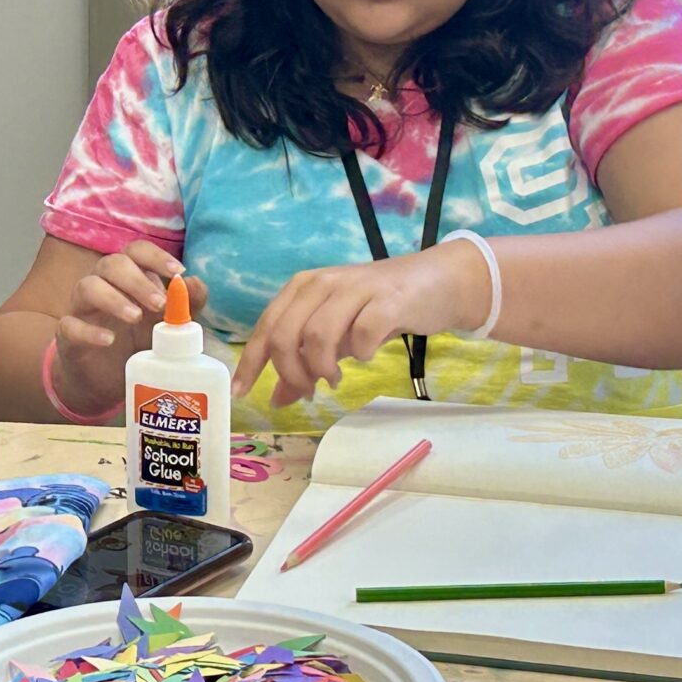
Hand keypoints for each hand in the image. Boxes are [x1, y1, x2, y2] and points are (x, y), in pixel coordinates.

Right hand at [51, 242, 202, 417]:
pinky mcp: (67, 336)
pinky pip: (70, 325)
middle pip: (111, 264)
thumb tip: (195, 282)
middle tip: (159, 304)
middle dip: (137, 280)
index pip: (136, 252)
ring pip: (87, 287)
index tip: (177, 272)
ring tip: (135, 318)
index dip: (155, 257)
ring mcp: (81, 309)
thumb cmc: (135, 343)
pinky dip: (89, 331)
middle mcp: (101, 284)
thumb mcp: (166, 326)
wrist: (105, 382)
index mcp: (127, 277)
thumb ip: (185, 306)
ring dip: (113, 299)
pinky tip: (108, 340)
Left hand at [235, 244, 490, 406]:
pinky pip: (362, 333)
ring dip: (321, 367)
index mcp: (303, 287)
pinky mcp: (388, 300)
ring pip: (317, 335)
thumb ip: (305, 362)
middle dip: (290, 372)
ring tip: (334, 379)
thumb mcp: (337, 334)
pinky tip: (365, 357)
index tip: (243, 393)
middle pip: (285, 334)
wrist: (437, 282)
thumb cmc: (379, 307)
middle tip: (307, 391)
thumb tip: (279, 398)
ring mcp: (355, 288)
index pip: (266, 326)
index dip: (252, 363)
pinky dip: (358, 354)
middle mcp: (323, 282)